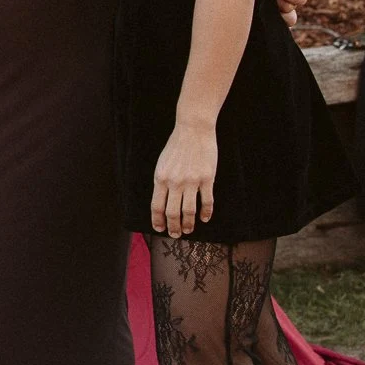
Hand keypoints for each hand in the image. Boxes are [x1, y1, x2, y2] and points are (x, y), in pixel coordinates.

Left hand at [151, 121, 217, 236]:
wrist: (193, 129)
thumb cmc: (176, 145)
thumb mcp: (162, 163)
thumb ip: (162, 181)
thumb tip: (162, 200)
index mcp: (161, 178)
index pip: (156, 206)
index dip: (158, 220)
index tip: (159, 228)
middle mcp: (175, 182)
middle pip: (172, 212)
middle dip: (173, 227)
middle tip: (175, 235)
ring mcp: (192, 181)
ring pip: (189, 211)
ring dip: (188, 224)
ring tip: (188, 230)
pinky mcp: (207, 179)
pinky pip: (207, 201)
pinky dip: (206, 213)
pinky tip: (205, 218)